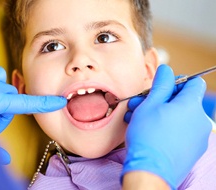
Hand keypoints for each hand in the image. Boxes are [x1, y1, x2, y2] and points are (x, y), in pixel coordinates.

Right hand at [122, 64, 211, 188]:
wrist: (151, 170)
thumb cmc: (148, 136)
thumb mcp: (149, 105)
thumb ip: (161, 85)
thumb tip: (167, 69)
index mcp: (191, 105)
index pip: (194, 82)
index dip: (176, 82)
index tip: (160, 88)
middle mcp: (201, 120)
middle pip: (184, 101)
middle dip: (161, 99)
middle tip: (140, 104)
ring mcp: (199, 137)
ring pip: (180, 117)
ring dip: (160, 114)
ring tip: (137, 119)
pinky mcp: (194, 150)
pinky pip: (182, 132)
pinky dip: (168, 128)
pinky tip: (149, 132)